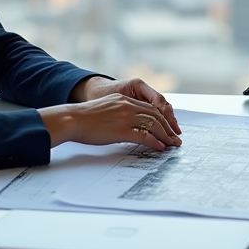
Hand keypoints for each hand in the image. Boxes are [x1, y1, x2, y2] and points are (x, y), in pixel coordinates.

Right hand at [39, 93, 181, 150]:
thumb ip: (118, 112)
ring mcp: (126, 117)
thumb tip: (126, 124)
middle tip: (175, 138)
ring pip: (154, 125)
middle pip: (156, 115)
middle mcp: (128, 106)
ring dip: (166, 136)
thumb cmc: (84, 118)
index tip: (168, 127)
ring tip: (172, 145)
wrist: (72, 119)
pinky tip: (160, 148)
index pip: (150, 108)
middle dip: (168, 128)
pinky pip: (145, 136)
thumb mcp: (105, 109)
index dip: (162, 118)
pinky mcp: (122, 130)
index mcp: (124, 100)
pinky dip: (155, 142)